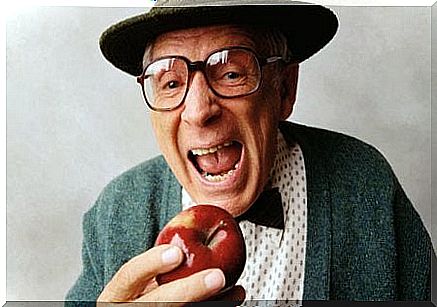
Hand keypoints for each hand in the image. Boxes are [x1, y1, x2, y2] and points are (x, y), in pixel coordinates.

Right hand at [97, 244, 244, 305]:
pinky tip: (233, 298)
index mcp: (118, 293)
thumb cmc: (142, 294)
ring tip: (235, 289)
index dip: (151, 263)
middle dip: (189, 290)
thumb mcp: (141, 279)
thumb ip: (157, 263)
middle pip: (158, 303)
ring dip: (212, 303)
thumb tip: (199, 229)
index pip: (129, 275)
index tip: (177, 252)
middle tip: (217, 276)